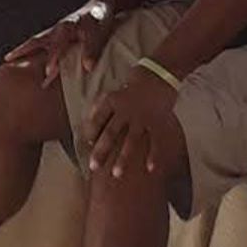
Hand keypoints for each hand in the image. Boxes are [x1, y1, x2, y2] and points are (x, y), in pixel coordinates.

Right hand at [5, 0, 115, 85]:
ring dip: (23, 49)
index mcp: (66, 28)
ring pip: (36, 40)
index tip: (47, 74)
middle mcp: (57, 28)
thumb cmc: (100, 18)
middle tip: (7, 60)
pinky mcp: (57, 32)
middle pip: (36, 40)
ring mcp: (56, 30)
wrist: (101, 5)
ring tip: (9, 58)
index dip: (52, 60)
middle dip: (22, 51)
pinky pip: (41, 41)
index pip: (56, 47)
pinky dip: (31, 47)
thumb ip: (92, 49)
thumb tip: (87, 67)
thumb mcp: (99, 33)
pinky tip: (27, 55)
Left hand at [85, 64, 179, 178]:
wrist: (159, 72)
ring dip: (123, 158)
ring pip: (131, 141)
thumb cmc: (134, 82)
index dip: (91, 132)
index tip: (87, 143)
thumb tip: (89, 120)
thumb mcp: (114, 90)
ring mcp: (143, 117)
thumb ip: (101, 105)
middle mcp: (126, 110)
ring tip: (116, 174)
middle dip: (101, 151)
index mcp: (112, 101)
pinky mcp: (158, 121)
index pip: (97, 119)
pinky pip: (155, 141)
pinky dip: (154, 155)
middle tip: (93, 167)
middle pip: (111, 134)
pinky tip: (150, 169)